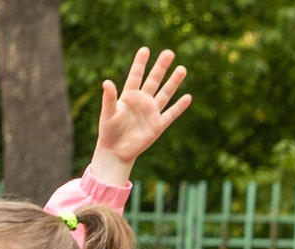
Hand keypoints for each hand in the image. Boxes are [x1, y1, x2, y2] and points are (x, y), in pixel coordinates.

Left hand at [89, 49, 190, 181]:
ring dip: (173, 82)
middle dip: (161, 67)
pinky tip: (188, 97)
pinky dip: (179, 107)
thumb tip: (106, 82)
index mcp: (129, 97)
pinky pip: (171, 114)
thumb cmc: (108, 132)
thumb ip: (109, 98)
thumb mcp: (108, 114)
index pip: (135, 76)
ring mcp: (151, 113)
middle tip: (169, 53)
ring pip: (165, 94)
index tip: (145, 50)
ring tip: (182, 68)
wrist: (115, 152)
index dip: (140, 64)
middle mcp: (142, 101)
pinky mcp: (157, 125)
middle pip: (153, 81)